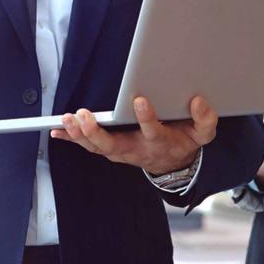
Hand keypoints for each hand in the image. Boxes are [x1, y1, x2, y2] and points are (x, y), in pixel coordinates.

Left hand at [51, 95, 217, 174]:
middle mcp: (137, 150)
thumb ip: (205, 119)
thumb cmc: (185, 141)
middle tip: (85, 116)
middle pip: (113, 145)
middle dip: (97, 132)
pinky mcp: (111, 150)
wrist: (174, 163)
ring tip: (69, 118)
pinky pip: (89, 146)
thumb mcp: (203, 133)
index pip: (153, 131)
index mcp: (160, 142)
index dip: (146, 118)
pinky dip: (73, 138)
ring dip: (80, 134)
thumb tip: (198, 101)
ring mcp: (121, 152)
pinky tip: (57, 130)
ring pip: (97, 147)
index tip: (139, 100)